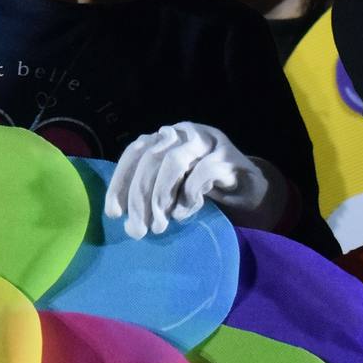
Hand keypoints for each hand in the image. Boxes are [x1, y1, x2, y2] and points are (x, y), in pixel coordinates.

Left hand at [102, 121, 283, 238]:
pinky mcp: (227, 157)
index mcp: (164, 137)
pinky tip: (184, 213)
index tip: (114, 213)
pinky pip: (202, 173)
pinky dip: (188, 196)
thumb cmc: (203, 187)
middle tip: (137, 229)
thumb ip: (150, 191)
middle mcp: (183, 133)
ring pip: (173, 161)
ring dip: (161, 196)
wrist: (248, 187)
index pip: (135, 153)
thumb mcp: (172, 187)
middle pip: (151, 158)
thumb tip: (126, 218)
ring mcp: (207, 141)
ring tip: (159, 224)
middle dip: (139, 197)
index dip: (120, 182)